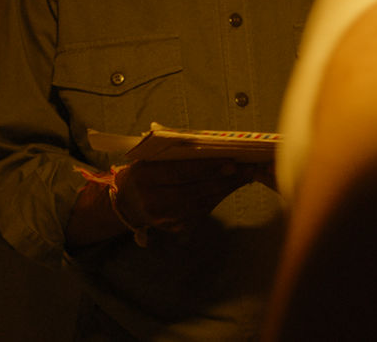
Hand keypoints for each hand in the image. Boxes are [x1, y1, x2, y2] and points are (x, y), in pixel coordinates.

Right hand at [112, 159, 261, 232]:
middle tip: (247, 168)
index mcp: (144, 177)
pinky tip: (229, 187)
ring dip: (226, 189)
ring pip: (202, 203)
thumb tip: (214, 148)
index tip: (232, 162)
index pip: (180, 172)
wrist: (129, 202)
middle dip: (224, 179)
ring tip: (244, 175)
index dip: (207, 168)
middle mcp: (153, 202)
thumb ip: (176, 153)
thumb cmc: (145, 172)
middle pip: (195, 190)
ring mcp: (165, 220)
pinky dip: (218, 198)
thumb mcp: (152, 158)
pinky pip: (203, 211)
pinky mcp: (177, 228)